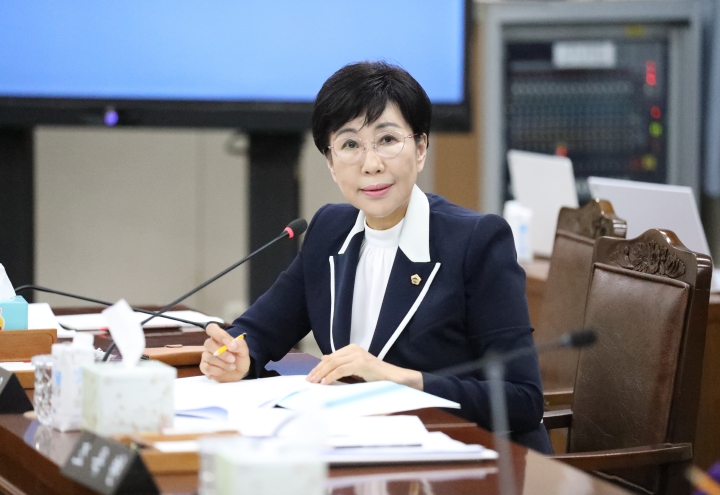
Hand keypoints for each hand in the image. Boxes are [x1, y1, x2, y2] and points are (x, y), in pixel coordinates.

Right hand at [200, 323, 250, 381]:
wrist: (239, 372)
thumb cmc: (239, 358)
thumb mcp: (244, 350)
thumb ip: (239, 345)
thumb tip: (231, 345)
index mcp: (220, 337)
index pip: (211, 328)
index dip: (218, 335)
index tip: (228, 343)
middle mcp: (211, 345)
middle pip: (208, 344)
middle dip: (222, 353)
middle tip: (232, 359)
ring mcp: (206, 356)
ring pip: (208, 357)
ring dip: (222, 363)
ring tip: (232, 366)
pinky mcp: (204, 367)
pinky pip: (206, 368)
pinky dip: (217, 370)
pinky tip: (224, 371)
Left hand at [306, 343, 422, 389]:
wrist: (393, 378)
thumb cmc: (375, 377)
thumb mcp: (355, 370)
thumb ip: (342, 365)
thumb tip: (324, 362)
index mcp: (352, 348)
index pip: (330, 357)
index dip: (319, 367)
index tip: (311, 376)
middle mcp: (353, 349)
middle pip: (329, 359)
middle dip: (317, 370)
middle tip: (309, 380)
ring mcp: (357, 355)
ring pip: (333, 364)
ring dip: (321, 374)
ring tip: (314, 383)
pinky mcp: (360, 363)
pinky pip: (340, 370)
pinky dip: (331, 377)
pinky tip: (325, 383)